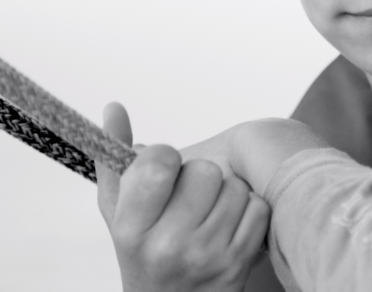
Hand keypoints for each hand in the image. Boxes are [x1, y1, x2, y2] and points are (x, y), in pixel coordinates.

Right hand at [96, 103, 270, 291]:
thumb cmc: (143, 250)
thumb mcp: (119, 211)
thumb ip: (114, 158)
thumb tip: (114, 107)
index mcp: (131, 228)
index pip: (159, 163)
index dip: (166, 157)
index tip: (163, 172)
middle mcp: (168, 246)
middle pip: (204, 171)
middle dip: (198, 177)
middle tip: (187, 197)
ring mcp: (207, 256)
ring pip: (234, 187)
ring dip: (226, 193)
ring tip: (207, 212)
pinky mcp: (239, 264)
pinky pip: (257, 207)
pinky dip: (247, 210)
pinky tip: (228, 226)